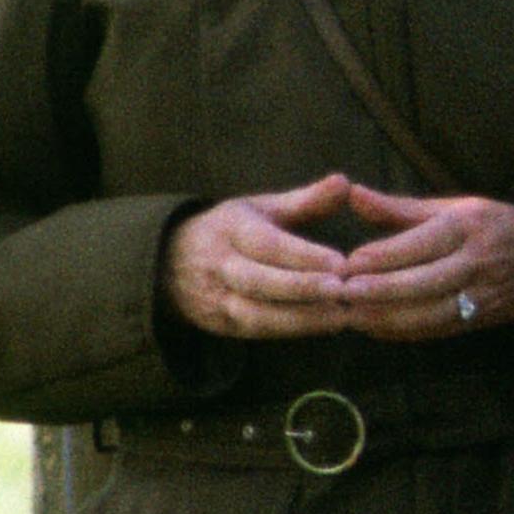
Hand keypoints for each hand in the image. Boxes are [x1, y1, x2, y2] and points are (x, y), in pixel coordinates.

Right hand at [160, 174, 369, 339]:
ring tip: (340, 317)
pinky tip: (322, 327)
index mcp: (231, 228)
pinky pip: (256, 331)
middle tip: (341, 291)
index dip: (302, 255)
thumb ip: (305, 200)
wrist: (169, 262)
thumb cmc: (232, 230)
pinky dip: (290, 331)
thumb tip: (344, 182)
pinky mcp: (221, 324)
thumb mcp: (261, 208)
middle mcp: (220, 264)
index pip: (266, 244)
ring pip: (256, 314)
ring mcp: (216, 298)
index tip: (340, 262)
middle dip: (301, 287)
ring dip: (300, 319)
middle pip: (258, 281)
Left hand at [309, 181, 513, 339]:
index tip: (348, 262)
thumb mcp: (452, 207)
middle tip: (342, 293)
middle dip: (380, 291)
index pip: (421, 243)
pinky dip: (403, 331)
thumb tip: (353, 195)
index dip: (384, 255)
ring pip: (430, 312)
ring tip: (351, 315)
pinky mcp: (481, 319)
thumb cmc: (489, 226)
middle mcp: (477, 261)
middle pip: (424, 282)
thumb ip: (399, 208)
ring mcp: (482, 294)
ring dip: (387, 317)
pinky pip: (437, 329)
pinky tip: (375, 327)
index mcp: (468, 226)